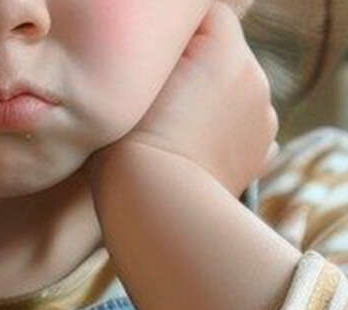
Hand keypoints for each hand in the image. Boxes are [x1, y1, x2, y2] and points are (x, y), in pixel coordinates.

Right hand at [86, 2, 279, 197]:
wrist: (155, 205)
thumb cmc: (132, 143)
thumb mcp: (131, 82)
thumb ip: (158, 52)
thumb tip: (165, 47)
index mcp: (225, 49)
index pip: (206, 15)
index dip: (173, 36)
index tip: (149, 64)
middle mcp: (254, 76)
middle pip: (221, 55)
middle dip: (195, 69)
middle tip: (156, 101)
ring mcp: (264, 117)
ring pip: (233, 92)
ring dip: (210, 102)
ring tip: (173, 130)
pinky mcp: (262, 153)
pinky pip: (245, 128)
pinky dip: (225, 134)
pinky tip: (198, 150)